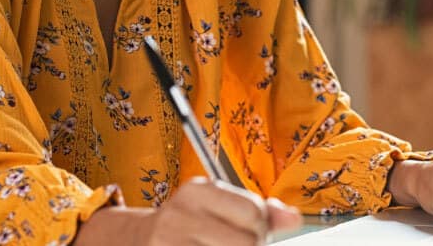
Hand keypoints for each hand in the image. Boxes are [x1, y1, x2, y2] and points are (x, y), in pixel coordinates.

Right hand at [146, 178, 301, 245]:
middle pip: (246, 243)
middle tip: (236, 245)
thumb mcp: (219, 207)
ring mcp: (169, 244)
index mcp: (198, 191)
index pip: (253, 211)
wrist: (138, 240)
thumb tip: (294, 219)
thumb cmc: (188, 225)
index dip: (260, 227)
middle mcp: (180, 215)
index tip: (249, 230)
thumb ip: (261, 212)